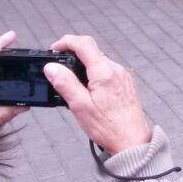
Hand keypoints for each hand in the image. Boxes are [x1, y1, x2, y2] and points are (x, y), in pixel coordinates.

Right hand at [44, 34, 151, 154]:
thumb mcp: (80, 106)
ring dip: (83, 64)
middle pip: (92, 50)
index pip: (84, 44)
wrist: (131, 139)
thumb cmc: (107, 126)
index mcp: (104, 72)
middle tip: (58, 66)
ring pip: (99, 60)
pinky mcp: (125, 83)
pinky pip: (106, 70)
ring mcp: (122, 75)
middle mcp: (116, 69)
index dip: (66, 42)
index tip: (54, 48)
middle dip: (73, 53)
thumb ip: (65, 83)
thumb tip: (51, 66)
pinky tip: (86, 89)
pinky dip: (94, 73)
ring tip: (70, 81)